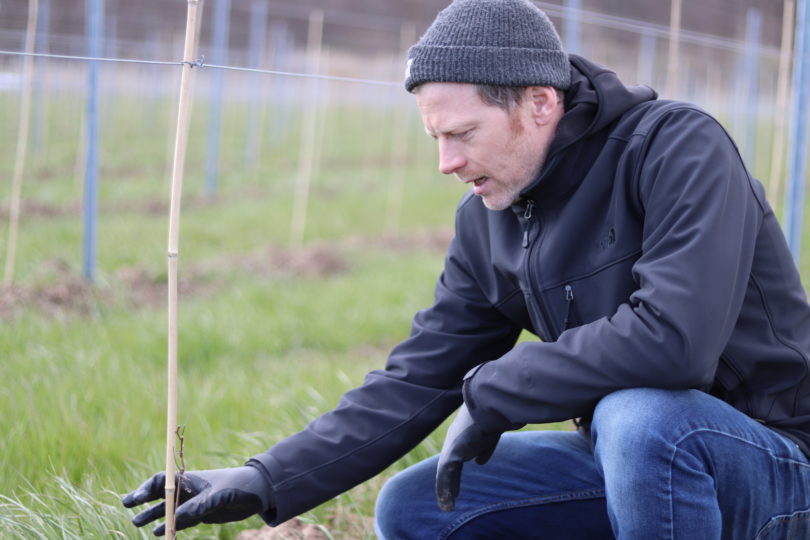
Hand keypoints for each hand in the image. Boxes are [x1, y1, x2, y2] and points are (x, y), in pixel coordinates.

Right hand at [122, 466, 271, 535]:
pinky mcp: (203, 513)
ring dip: (153, 515)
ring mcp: (195, 502)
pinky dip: (170, 525)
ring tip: (136, 523)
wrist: (258, 492)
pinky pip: (181, 520)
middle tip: (126, 505)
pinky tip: (160, 532)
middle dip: (143, 499)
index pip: (162, 481)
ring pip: (168, 508)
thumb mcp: (218, 496)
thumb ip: (198, 507)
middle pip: (161, 493)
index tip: (134, 499)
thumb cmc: (238, 486)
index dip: (146, 488)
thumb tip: (175, 518)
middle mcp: (190, 489)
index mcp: (191, 479)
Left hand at [435, 404, 500, 511]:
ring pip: (445, 473)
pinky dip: (445, 489)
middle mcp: (455, 441)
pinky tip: (446, 501)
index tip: (457, 485)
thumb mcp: (490, 434)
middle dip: (450, 482)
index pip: (458, 456)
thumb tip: (479, 463)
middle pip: (450, 466)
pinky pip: (445, 476)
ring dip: (446, 489)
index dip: (457, 471)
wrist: (489, 407)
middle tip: (451, 497)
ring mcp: (452, 447)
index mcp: (464, 435)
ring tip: (447, 505)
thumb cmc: (494, 416)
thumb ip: (485, 449)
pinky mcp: (452, 454)